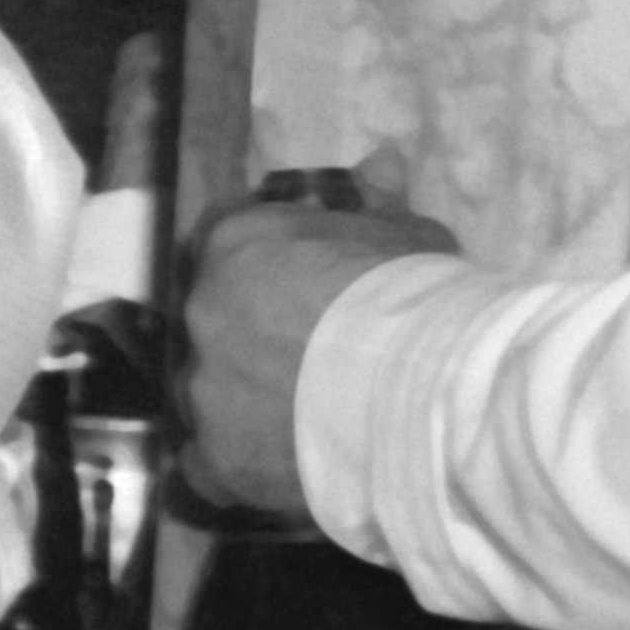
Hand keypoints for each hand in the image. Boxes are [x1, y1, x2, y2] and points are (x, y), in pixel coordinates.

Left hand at [176, 191, 451, 527]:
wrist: (428, 388)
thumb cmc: (421, 297)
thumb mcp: (409, 237)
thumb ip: (377, 204)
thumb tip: (378, 163)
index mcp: (233, 245)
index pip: (227, 242)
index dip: (265, 261)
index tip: (301, 280)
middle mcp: (200, 313)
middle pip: (214, 321)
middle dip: (252, 332)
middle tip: (307, 352)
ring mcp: (201, 389)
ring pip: (209, 393)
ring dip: (244, 399)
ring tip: (304, 414)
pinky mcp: (216, 457)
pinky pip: (207, 465)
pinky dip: (236, 463)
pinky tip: (276, 464)